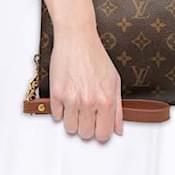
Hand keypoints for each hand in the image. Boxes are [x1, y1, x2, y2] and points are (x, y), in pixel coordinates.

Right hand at [48, 25, 124, 141]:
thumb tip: (118, 129)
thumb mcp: (114, 82)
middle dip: (87, 127)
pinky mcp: (56, 94)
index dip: (101, 132)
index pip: (103, 135)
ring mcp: (71, 99)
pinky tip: (67, 98)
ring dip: (73, 121)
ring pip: (70, 128)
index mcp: (106, 100)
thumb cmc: (95, 57)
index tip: (99, 126)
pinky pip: (57, 116)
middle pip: (85, 134)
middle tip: (88, 114)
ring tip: (77, 107)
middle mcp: (89, 102)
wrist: (77, 39)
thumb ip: (118, 109)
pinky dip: (61, 110)